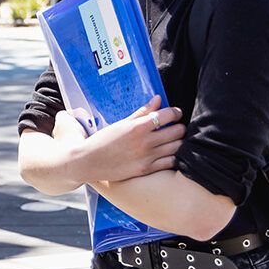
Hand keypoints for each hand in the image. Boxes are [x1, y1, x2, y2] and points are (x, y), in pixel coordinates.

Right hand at [70, 96, 184, 183]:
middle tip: (175, 127)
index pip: (168, 115)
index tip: (175, 113)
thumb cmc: (104, 140)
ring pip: (177, 147)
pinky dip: (174, 156)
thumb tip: (158, 99)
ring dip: (179, 142)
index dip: (176, 112)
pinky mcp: (146, 170)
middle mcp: (145, 142)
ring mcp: (147, 157)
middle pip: (177, 131)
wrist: (89, 162)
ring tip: (174, 140)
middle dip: (179, 127)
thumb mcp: (122, 123)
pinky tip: (170, 153)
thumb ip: (142, 112)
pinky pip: (170, 162)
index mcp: (138, 127)